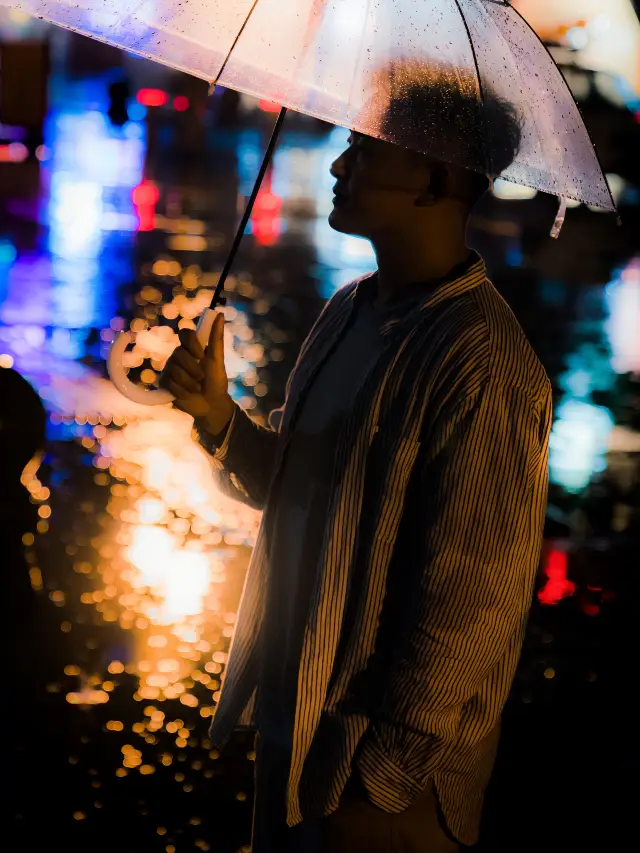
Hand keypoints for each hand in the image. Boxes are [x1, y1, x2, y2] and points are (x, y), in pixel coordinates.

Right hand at [160, 312, 233, 433]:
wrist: (211, 404)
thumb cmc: (216, 381)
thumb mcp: (217, 360)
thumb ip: (216, 338)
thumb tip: (220, 314)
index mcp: (191, 348)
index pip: (184, 334)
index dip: (191, 344)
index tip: (201, 355)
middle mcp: (178, 356)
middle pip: (178, 354)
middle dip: (193, 369)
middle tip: (202, 378)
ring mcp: (170, 370)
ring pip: (174, 371)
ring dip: (190, 383)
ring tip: (197, 389)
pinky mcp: (165, 384)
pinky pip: (169, 383)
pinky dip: (182, 391)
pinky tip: (188, 394)